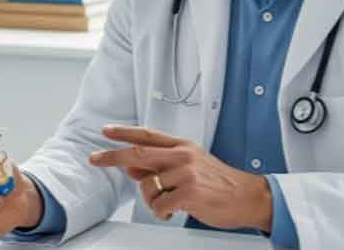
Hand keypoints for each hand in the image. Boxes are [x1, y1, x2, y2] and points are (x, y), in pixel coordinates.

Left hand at [88, 125, 272, 230]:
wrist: (248, 197)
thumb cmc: (219, 184)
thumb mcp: (190, 167)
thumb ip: (161, 165)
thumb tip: (132, 167)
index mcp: (182, 146)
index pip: (147, 134)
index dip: (124, 132)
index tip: (105, 130)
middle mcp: (182, 155)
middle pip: (138, 152)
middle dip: (112, 156)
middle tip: (94, 158)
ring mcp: (186, 173)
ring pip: (148, 187)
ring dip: (152, 201)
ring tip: (170, 204)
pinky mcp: (190, 192)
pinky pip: (159, 205)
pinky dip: (162, 213)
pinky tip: (176, 212)